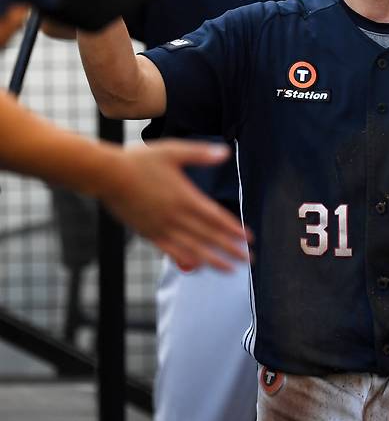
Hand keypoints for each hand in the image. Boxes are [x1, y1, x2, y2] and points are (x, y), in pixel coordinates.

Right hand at [100, 140, 251, 270]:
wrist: (108, 175)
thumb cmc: (140, 161)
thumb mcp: (173, 151)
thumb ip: (200, 153)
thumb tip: (225, 152)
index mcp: (185, 197)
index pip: (216, 218)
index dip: (234, 229)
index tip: (249, 239)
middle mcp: (176, 216)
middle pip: (209, 237)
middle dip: (231, 249)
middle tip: (249, 259)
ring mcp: (162, 227)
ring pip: (193, 248)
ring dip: (214, 260)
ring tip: (230, 269)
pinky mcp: (149, 234)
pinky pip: (171, 251)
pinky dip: (186, 259)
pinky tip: (197, 266)